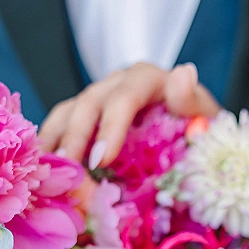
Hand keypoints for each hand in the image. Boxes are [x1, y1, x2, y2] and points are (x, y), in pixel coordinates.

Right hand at [38, 62, 218, 167]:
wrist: (191, 133)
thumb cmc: (198, 129)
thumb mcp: (205, 117)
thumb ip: (193, 102)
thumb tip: (182, 75)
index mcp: (147, 79)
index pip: (125, 96)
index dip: (110, 127)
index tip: (101, 160)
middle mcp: (117, 83)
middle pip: (89, 103)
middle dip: (77, 139)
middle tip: (72, 173)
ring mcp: (97, 99)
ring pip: (66, 113)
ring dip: (55, 143)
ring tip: (49, 174)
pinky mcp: (83, 118)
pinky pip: (58, 127)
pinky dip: (49, 148)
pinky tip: (42, 172)